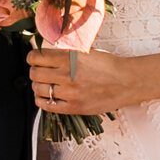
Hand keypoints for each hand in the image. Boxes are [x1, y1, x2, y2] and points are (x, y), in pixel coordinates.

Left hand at [27, 46, 141, 116]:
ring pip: (38, 89)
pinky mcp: (74, 107)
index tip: (35, 59)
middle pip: (34, 74)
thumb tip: (46, 55)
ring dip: (37, 86)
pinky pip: (47, 106)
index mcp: (70, 58)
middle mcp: (67, 75)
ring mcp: (70, 93)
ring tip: (44, 84)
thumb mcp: (86, 52)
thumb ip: (65, 54)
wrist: (127, 81)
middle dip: (34, 71)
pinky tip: (46, 96)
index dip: (32, 58)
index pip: (37, 57)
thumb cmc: (109, 66)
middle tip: (39, 71)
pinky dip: (42, 100)